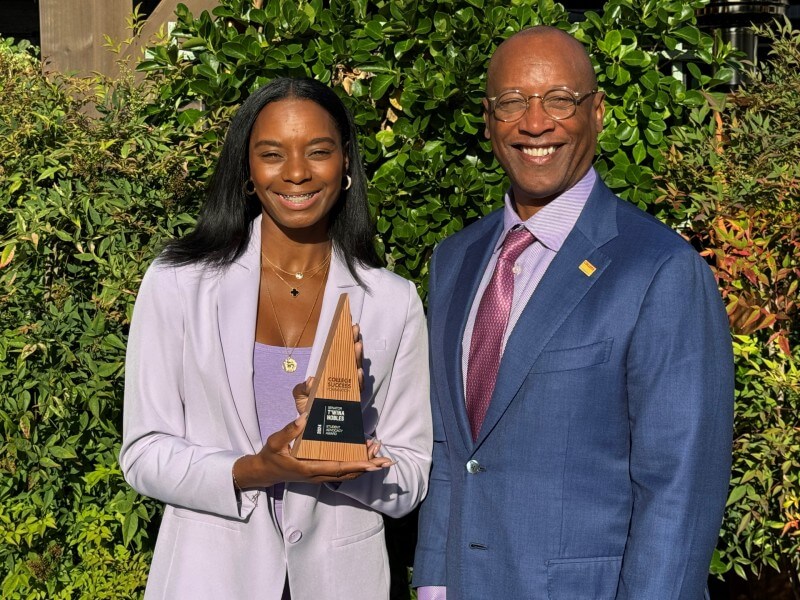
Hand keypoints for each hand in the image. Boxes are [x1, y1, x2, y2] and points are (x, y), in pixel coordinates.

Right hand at [233, 413, 391, 488]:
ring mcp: (320, 474)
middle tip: (387, 460)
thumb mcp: (276, 442)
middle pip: (348, 473)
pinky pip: (342, 469)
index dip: (357, 465)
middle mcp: (318, 474)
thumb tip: (305, 417)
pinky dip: (355, 463)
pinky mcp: (320, 471)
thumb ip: (289, 430)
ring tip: (379, 453)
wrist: (264, 472)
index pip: (338, 468)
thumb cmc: (271, 456)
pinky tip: (364, 453)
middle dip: (368, 467)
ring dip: (364, 464)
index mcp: (309, 468)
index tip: (373, 463)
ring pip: (347, 473)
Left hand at [292, 323, 363, 413]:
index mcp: (332, 373)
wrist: (313, 427)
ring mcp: (349, 389)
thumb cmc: (308, 408)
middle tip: (354, 328)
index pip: (340, 354)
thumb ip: (302, 388)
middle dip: (353, 343)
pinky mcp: (352, 401)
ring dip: (357, 357)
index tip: (348, 324)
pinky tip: (359, 372)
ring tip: (357, 344)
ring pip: (356, 370)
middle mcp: (343, 379)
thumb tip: (311, 380)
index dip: (345, 340)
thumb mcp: (300, 395)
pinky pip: (357, 390)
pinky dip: (359, 381)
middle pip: (350, 358)